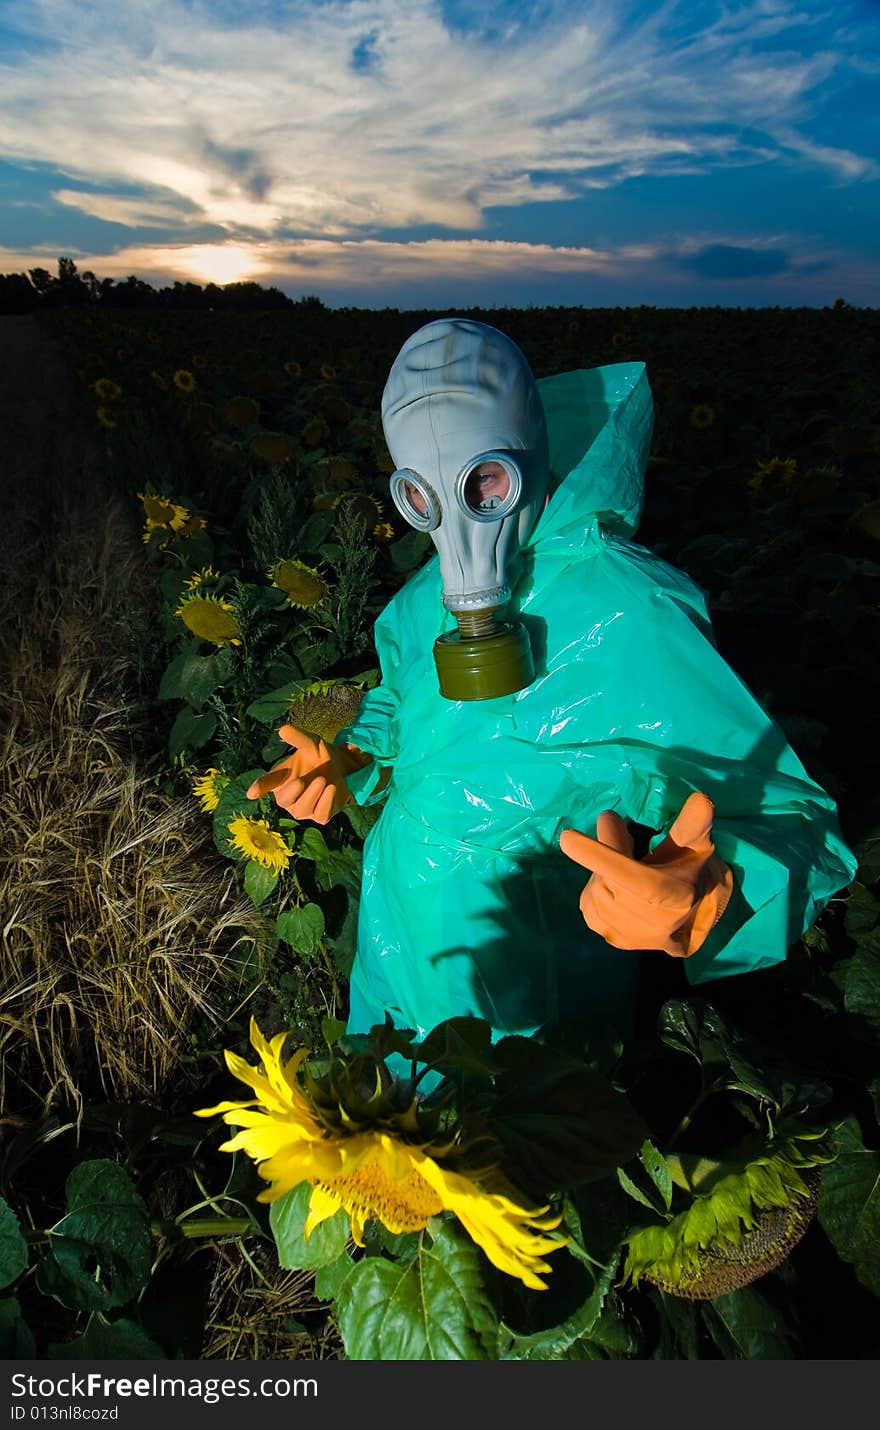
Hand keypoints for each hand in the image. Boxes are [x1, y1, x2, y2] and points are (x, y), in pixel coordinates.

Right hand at [245, 725, 369, 824]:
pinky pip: (320, 815)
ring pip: (302, 809)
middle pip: (283, 800)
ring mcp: (304, 809)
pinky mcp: (321, 816)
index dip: (260, 787)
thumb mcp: (312, 743)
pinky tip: (331, 789)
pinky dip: (325, 802)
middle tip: (300, 781)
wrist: (345, 767)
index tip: (252, 793)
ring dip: (312, 795)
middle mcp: (290, 796)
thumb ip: (298, 738)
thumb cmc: (320, 755)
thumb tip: (283, 729)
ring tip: (323, 780)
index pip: (267, 783)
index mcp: (282, 778)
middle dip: (291, 792)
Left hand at [559, 791, 733, 957]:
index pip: (632, 875)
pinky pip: (589, 903)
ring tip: (627, 869)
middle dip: (611, 850)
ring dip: (604, 872)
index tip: (566, 838)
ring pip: (595, 888)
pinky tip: (617, 888)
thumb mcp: (696, 845)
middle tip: (625, 838)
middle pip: (608, 876)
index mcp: (674, 895)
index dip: (602, 855)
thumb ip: (694, 822)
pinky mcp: (612, 939)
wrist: (688, 918)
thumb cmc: (689, 871)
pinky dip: (598, 889)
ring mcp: (629, 935)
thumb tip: (701, 798)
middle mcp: (651, 922)